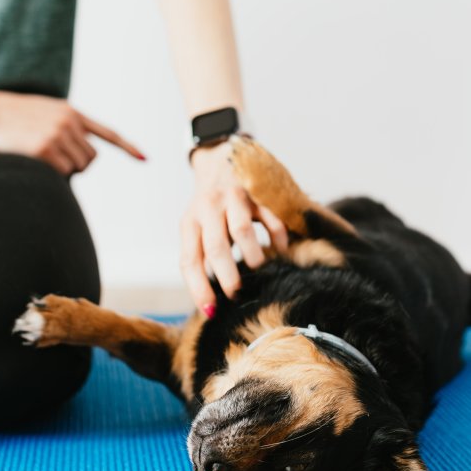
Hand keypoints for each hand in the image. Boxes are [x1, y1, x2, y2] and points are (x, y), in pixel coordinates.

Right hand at [0, 88, 144, 174]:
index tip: (144, 159)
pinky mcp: (44, 149)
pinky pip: (61, 173)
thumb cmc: (8, 115)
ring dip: (63, 170)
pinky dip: (51, 174)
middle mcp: (69, 122)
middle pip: (91, 158)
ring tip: (39, 156)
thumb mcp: (42, 112)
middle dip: (77, 165)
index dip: (127, 147)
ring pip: (77, 168)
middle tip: (53, 160)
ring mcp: (57, 135)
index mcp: (71, 112)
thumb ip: (64, 127)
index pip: (107, 132)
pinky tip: (33, 159)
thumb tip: (79, 155)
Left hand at [180, 142, 288, 316]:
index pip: (189, 259)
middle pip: (215, 246)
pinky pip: (269, 217)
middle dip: (227, 275)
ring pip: (241, 230)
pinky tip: (281, 250)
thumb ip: (202, 255)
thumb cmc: (209, 207)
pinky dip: (277, 237)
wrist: (220, 158)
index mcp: (189, 223)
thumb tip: (209, 303)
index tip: (210, 311)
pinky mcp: (256, 191)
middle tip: (237, 294)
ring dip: (252, 255)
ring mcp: (232, 198)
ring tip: (259, 270)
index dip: (198, 287)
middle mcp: (207, 209)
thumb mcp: (197, 227)